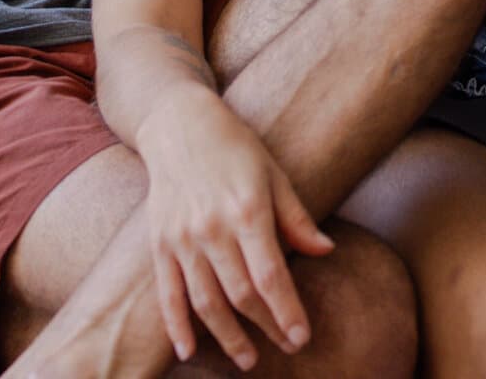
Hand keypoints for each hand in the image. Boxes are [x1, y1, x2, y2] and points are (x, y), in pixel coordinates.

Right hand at [135, 88, 330, 368]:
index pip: (270, 274)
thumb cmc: (237, 149)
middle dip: (266, 326)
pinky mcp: (159, 246)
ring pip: (205, 302)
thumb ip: (297, 218)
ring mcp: (182, 241)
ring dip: (227, 336)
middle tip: (287, 347)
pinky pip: (167, 295)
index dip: (286, 309)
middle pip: (240, 294)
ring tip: (248, 359)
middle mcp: (212, 230)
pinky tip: (189, 351)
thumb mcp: (276, 175)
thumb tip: (326, 250)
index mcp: (248, 211)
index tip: (302, 335)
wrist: (181, 128)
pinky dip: (177, 327)